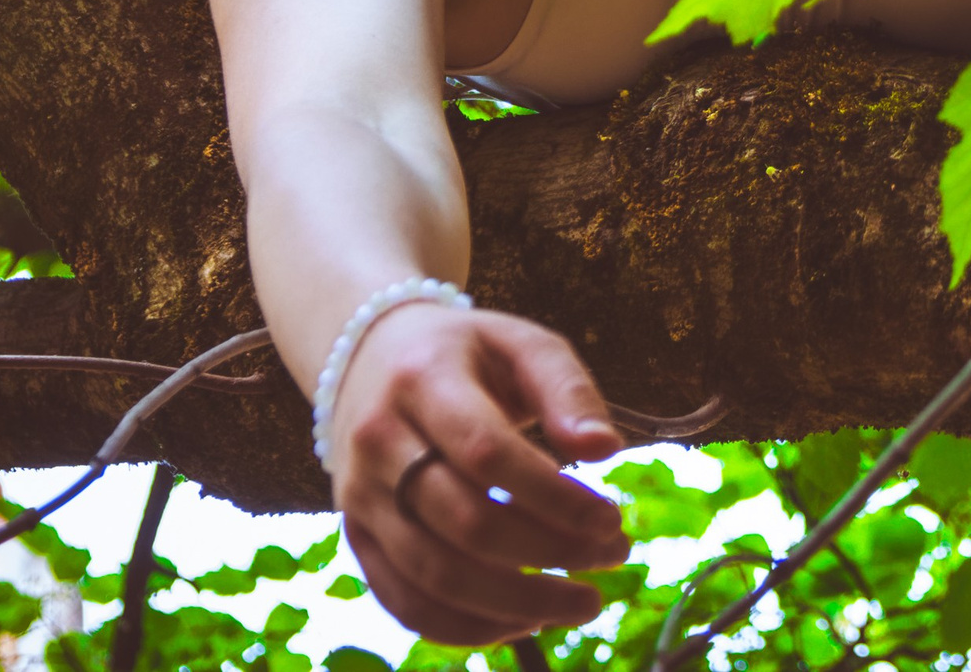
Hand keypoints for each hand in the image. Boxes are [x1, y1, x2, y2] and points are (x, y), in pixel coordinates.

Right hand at [327, 301, 630, 644]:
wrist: (372, 357)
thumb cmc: (466, 353)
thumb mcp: (521, 343)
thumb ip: (567, 389)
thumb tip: (606, 448)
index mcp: (422, 379)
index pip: (488, 453)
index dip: (555, 498)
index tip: (610, 519)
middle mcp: (379, 441)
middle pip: (464, 524)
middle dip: (550, 553)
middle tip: (614, 556)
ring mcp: (360, 495)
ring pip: (434, 575)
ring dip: (517, 604)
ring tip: (581, 601)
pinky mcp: (357, 535)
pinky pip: (404, 601)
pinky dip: (465, 627)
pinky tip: (524, 620)